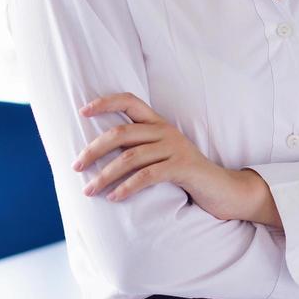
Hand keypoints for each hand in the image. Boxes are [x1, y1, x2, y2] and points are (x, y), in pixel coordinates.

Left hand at [74, 92, 277, 224]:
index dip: (106, 102)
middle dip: (94, 149)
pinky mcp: (182, 167)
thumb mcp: (162, 156)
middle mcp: (166, 131)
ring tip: (89, 190)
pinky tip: (114, 197)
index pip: (130, 101)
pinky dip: (127, 187)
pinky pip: (148, 175)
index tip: (82, 111)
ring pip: (130, 157)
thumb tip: (100, 154)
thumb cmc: (186, 175)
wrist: (223, 190)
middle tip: (75, 166)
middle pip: (122, 132)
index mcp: (159, 123)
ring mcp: (175, 148)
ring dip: (105, 175)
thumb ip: (139, 149)